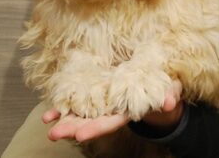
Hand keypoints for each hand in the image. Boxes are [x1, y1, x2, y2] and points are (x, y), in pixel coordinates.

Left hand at [43, 79, 183, 141]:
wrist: (159, 84)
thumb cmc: (167, 88)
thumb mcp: (171, 90)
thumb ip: (170, 95)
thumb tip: (169, 102)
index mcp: (130, 110)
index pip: (111, 122)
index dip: (97, 127)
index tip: (81, 134)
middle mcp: (114, 110)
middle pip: (91, 121)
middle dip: (73, 127)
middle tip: (54, 133)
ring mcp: (105, 102)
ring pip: (82, 112)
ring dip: (64, 117)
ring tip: (47, 121)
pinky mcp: (99, 92)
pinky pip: (80, 98)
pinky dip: (66, 104)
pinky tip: (51, 109)